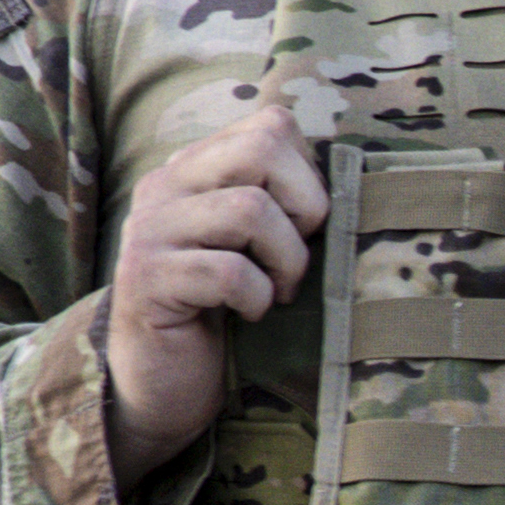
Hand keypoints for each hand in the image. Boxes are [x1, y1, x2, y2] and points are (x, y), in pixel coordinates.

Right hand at [96, 93, 329, 473]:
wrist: (159, 379)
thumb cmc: (224, 309)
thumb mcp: (255, 244)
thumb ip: (282, 202)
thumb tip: (356, 183)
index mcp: (196, 167)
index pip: (271, 125)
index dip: (310, 174)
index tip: (306, 226)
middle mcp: (166, 186)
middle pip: (261, 149)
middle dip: (305, 207)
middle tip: (297, 256)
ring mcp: (151, 230)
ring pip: (249, 209)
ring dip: (286, 260)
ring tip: (277, 290)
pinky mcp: (148, 281)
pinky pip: (228, 272)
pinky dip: (256, 297)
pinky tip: (248, 313)